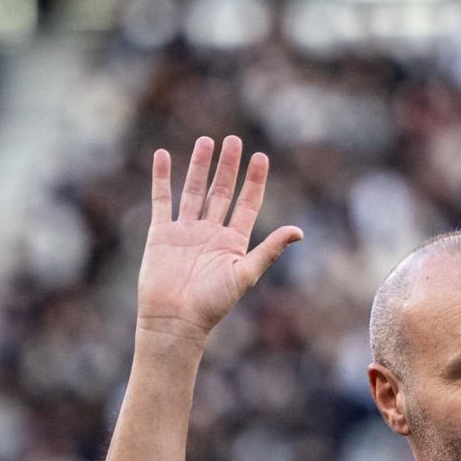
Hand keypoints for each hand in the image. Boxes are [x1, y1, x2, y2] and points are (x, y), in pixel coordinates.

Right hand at [134, 135, 303, 345]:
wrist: (175, 320)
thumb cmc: (213, 304)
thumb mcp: (246, 274)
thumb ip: (269, 250)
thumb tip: (299, 231)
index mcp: (233, 242)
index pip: (247, 203)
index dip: (254, 181)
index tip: (260, 157)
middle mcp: (210, 232)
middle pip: (221, 192)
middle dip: (228, 167)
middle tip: (233, 140)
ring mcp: (185, 231)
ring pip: (193, 191)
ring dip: (199, 166)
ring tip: (206, 141)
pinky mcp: (161, 234)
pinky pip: (162, 200)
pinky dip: (162, 178)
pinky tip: (164, 156)